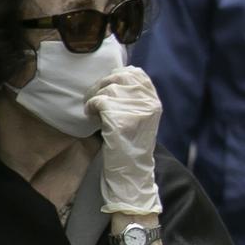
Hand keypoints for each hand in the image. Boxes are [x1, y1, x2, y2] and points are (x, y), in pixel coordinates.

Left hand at [88, 67, 162, 215]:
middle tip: (93, 100)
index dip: (116, 76)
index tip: (106, 88)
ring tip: (93, 110)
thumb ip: (134, 96)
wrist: (130, 171)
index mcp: (154, 101)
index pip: (135, 73)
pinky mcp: (121, 121)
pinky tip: (91, 116)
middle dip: (101, 86)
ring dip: (93, 97)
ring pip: (108, 89)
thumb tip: (117, 74)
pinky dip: (90, 107)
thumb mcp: (139, 116)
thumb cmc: (130, 143)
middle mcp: (149, 104)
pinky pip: (99, 101)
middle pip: (119, 78)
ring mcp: (137, 112)